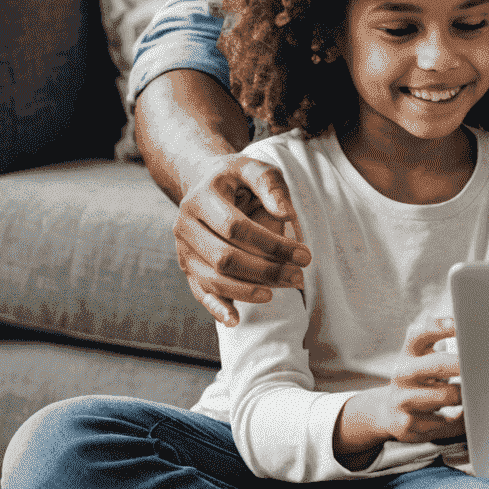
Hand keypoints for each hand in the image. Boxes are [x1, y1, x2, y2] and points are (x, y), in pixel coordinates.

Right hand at [174, 153, 310, 325]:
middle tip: (299, 276)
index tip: (305, 254)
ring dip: (249, 290)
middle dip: (265, 271)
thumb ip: (271, 185)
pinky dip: (217, 307)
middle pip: (224, 258)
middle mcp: (184, 225)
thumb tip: (286, 213)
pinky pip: (200, 292)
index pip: (236, 228)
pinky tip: (236, 319)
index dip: (272, 244)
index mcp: (201, 198)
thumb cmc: (238, 178)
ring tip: (282, 289)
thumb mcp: (256, 168)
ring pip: (213, 279)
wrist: (206, 184)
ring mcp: (184, 249)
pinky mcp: (188, 267)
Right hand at [334, 319, 464, 464]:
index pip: (420, 334)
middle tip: (484, 364)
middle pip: (438, 365)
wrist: (389, 411)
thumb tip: (469, 324)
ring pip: (446, 396)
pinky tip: (453, 415)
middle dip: (463, 364)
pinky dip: (454, 418)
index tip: (458, 324)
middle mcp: (402, 374)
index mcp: (409, 353)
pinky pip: (443, 420)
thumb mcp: (423, 355)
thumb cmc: (419, 377)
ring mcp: (402, 400)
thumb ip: (439, 336)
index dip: (439, 327)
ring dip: (464, 395)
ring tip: (474, 393)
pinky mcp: (406, 424)